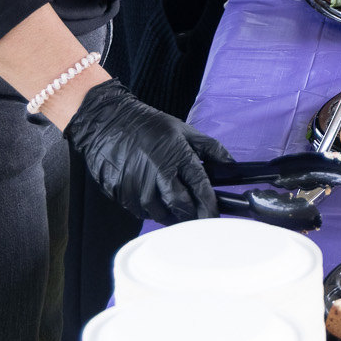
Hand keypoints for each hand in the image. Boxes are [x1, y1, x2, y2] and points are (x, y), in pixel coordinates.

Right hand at [63, 79, 227, 224]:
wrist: (108, 122)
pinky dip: (151, 210)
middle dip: (191, 215)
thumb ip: (211, 148)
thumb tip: (232, 166)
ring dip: (171, 215)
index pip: (200, 187)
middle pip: (181, 206)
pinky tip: (155, 200)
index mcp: (177, 155)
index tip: (214, 215)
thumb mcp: (184, 130)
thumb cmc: (147, 125)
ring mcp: (137, 185)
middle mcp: (158, 173)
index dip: (210, 205)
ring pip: (160, 214)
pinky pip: (141, 211)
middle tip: (197, 218)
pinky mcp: (121, 193)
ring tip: (176, 208)